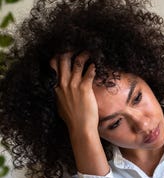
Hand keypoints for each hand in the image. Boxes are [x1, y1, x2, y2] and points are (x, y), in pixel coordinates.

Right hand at [50, 52, 109, 175]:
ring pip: (76, 64)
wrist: (80, 128)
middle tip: (75, 49)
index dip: (58, 58)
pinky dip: (92, 67)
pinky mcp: (84, 89)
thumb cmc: (72, 119)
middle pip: (63, 61)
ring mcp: (74, 86)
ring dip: (83, 56)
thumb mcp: (60, 106)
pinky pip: (89, 73)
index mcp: (56, 88)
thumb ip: (60, 96)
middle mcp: (63, 85)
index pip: (54, 67)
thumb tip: (60, 92)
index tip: (63, 53)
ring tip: (88, 53)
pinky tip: (95, 65)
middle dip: (69, 52)